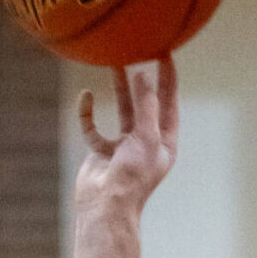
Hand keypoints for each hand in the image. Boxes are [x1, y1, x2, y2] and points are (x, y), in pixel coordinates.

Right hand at [76, 63, 177, 217]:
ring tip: (116, 62)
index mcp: (164, 142)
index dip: (168, 79)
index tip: (165, 53)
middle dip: (144, 79)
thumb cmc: (132, 177)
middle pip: (147, 103)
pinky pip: (94, 126)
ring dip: (120, 88)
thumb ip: (146, 105)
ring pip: (122, 110)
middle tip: (141, 51)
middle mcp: (146, 142)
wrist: (105, 206)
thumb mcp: (146, 137)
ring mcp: (124, 146)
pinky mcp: (102, 151)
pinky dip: (88, 112)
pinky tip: (87, 96)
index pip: (169, 103)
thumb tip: (143, 75)